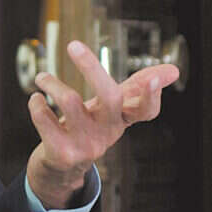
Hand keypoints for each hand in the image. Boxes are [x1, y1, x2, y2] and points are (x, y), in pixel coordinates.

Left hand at [26, 40, 179, 208]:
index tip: (154, 78)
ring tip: (41, 77)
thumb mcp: (116, 109)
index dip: (152, 96)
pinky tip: (36, 99)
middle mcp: (108, 132)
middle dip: (91, 67)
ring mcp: (86, 144)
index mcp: (123, 119)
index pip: (147, 111)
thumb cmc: (92, 127)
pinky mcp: (62, 152)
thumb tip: (175, 69)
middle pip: (109, 96)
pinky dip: (36, 104)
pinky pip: (45, 119)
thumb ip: (139, 87)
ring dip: (52, 83)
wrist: (64, 167)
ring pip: (70, 101)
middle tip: (73, 44)